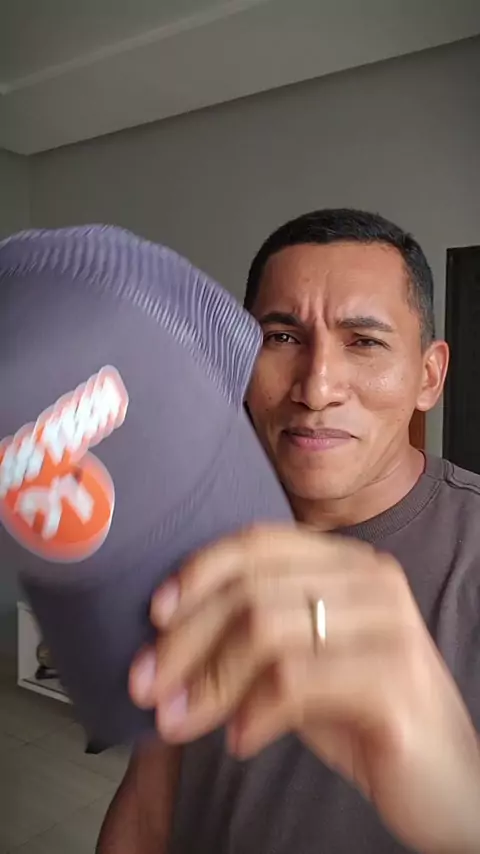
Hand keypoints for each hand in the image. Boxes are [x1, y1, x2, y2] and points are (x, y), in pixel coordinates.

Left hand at [130, 525, 479, 853]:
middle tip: (146, 684)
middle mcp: (372, 579)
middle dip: (185, 639)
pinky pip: (295, 681)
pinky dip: (251, 712)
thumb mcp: (302, 664)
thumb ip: (252, 638)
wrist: (448, 779)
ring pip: (266, 629)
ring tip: (178, 720)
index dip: (198, 572)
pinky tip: (239, 740)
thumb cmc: (366, 717)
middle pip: (252, 588)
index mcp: (349, 563)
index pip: (259, 542)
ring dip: (207, 680)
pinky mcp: (394, 678)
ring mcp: (388, 625)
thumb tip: (166, 640)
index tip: (154, 615)